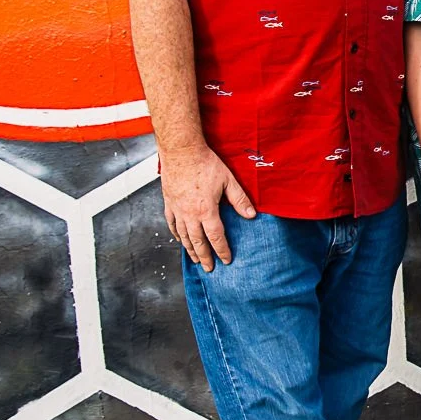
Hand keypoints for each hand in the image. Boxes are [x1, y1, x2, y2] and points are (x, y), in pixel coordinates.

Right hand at [160, 143, 256, 271]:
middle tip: (209, 268)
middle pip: (198, 242)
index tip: (226, 260)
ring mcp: (177, 209)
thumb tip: (252, 215)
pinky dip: (176, 234)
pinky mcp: (169, 202)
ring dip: (190, 249)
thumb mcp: (228, 180)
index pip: (216, 237)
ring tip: (195, 259)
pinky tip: (179, 239)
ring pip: (184, 236)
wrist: (181, 151)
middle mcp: (190, 214)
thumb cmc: (205, 163)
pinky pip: (171, 223)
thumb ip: (240, 200)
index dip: (222, 250)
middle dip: (205, 257)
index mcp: (207, 211)